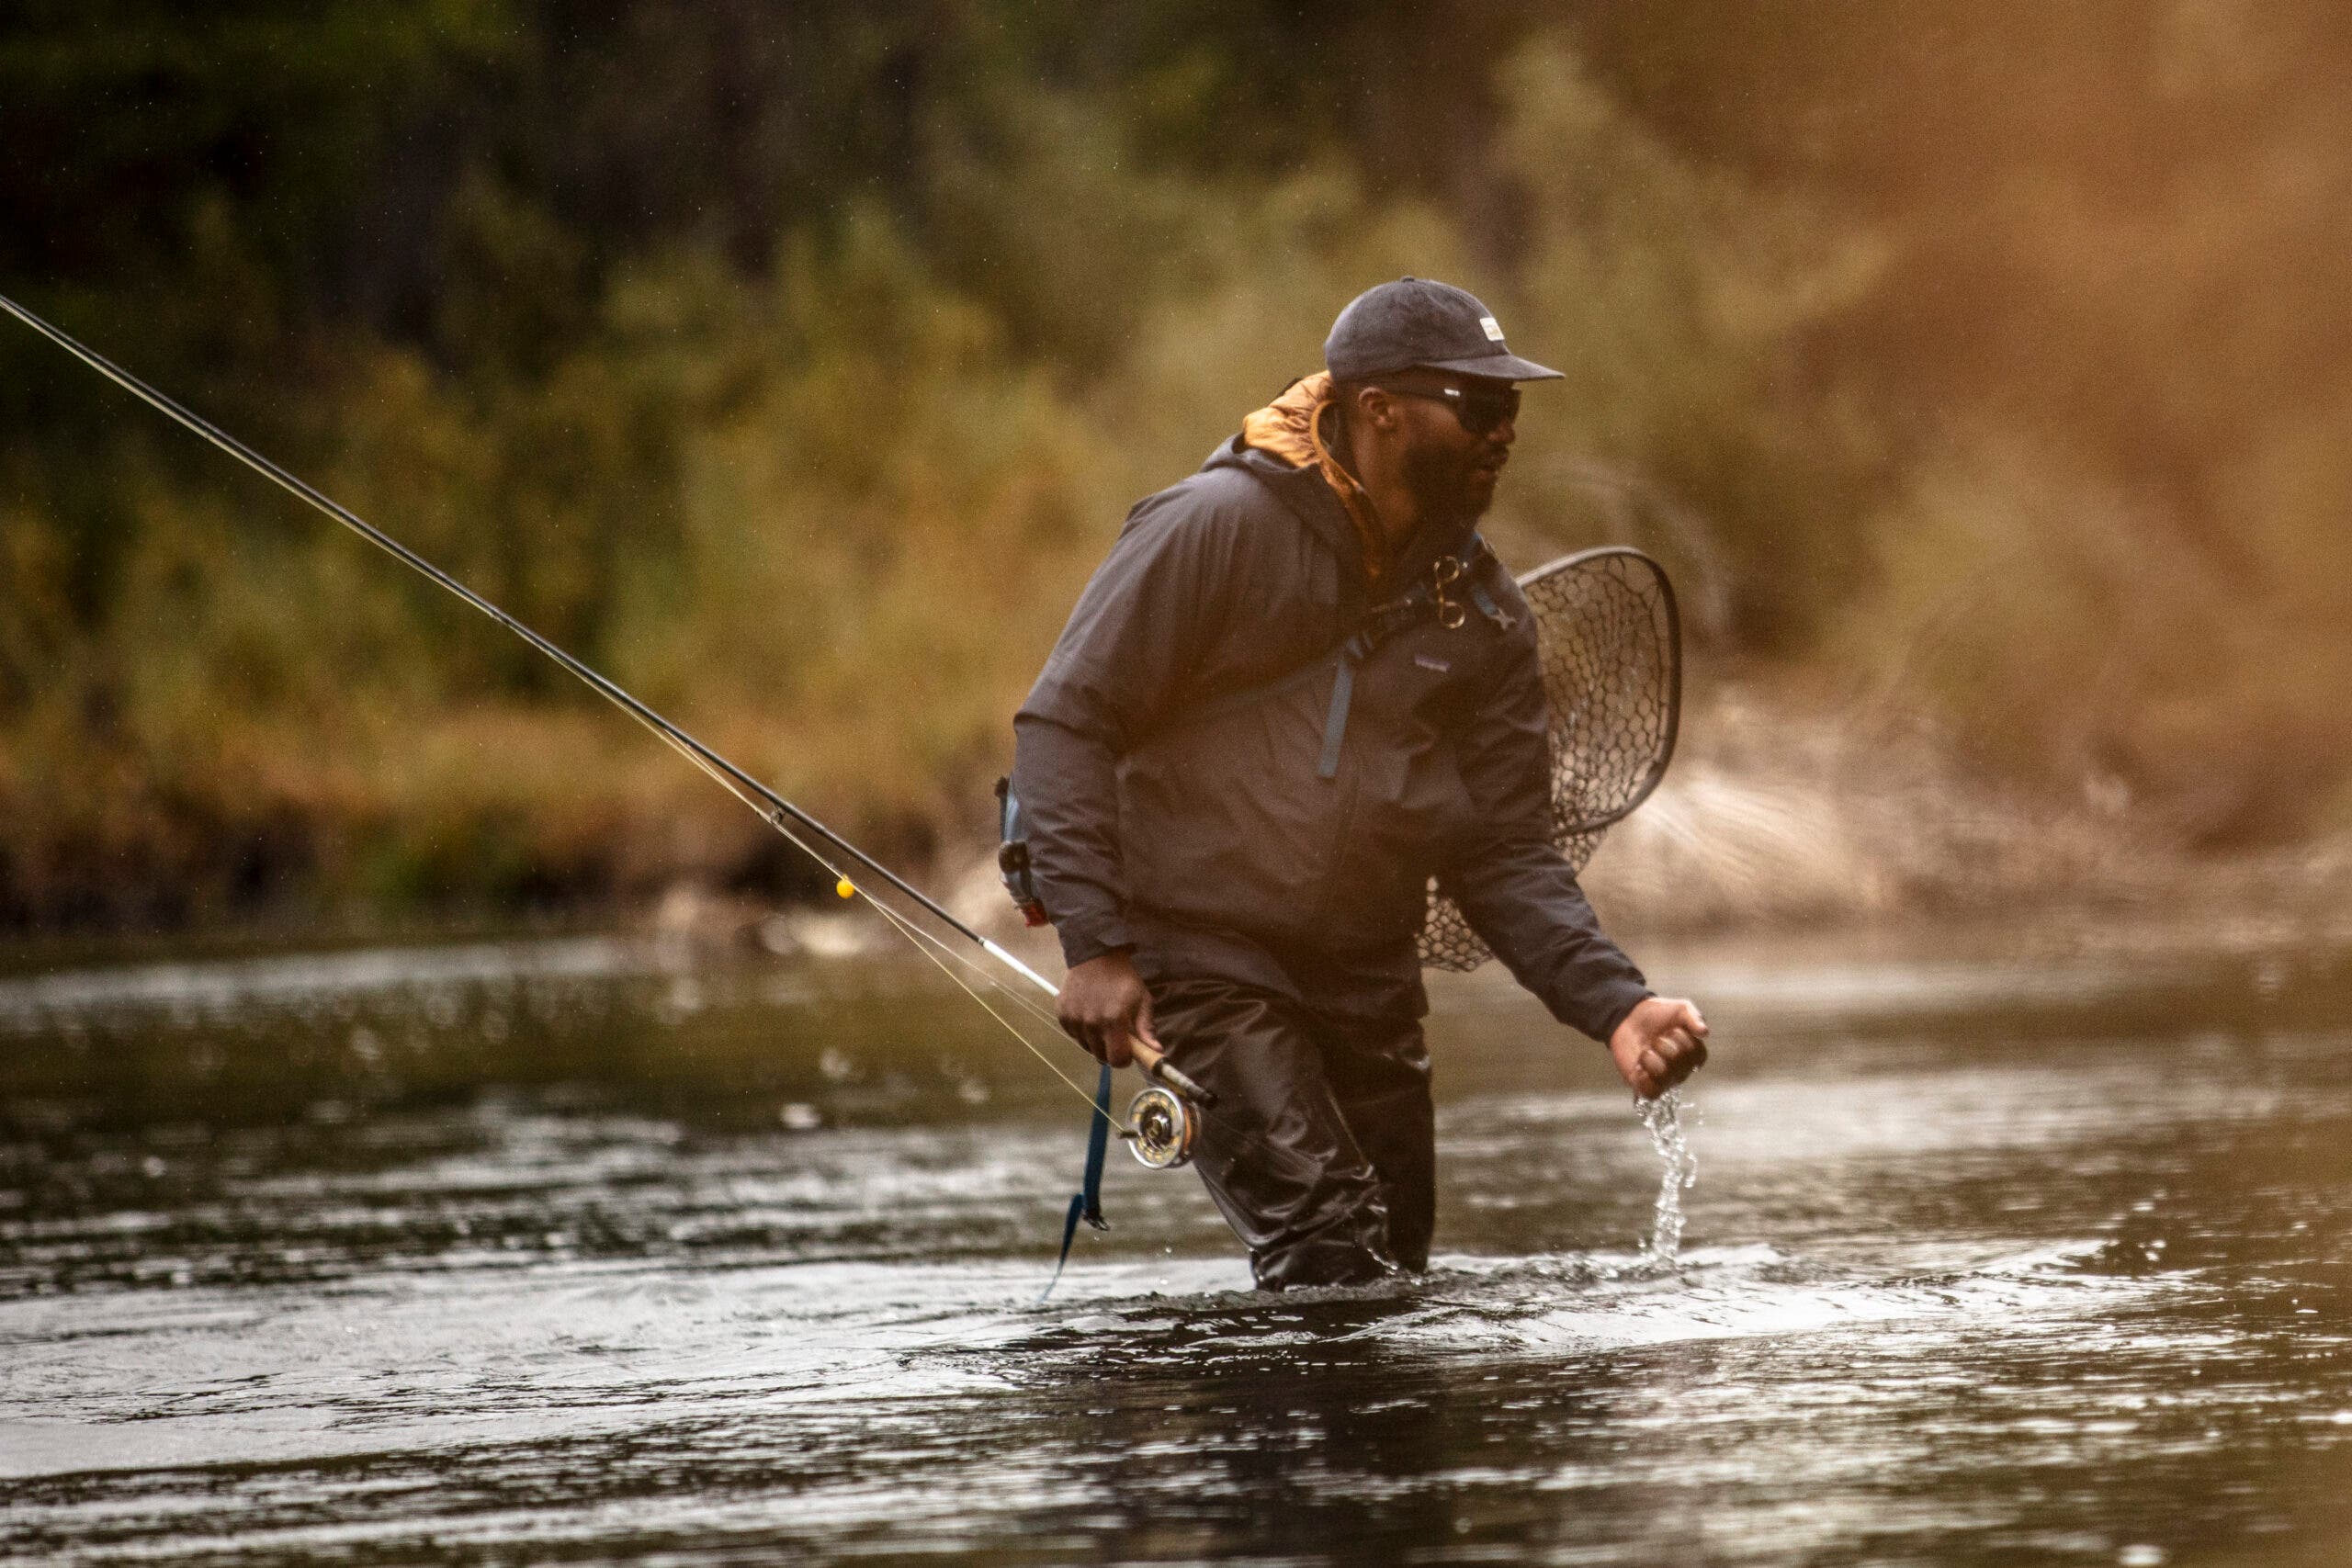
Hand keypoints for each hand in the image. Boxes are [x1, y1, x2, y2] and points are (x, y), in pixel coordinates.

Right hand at [1057, 950, 1163, 1068]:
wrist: (1096, 956)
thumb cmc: (1124, 979)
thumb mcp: (1142, 1001)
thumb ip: (1147, 1029)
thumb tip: (1158, 1052)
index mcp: (1113, 1021)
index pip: (1117, 1059)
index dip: (1124, 1059)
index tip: (1128, 1052)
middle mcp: (1091, 1023)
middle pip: (1101, 1056)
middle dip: (1111, 1051)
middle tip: (1116, 1036)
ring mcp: (1074, 1019)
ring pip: (1086, 1046)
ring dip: (1095, 1042)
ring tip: (1102, 1024)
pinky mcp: (1062, 1014)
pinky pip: (1073, 1035)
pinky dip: (1082, 1032)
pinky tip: (1088, 1017)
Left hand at [1608, 996, 1708, 1098]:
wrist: (1629, 1016)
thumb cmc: (1658, 1015)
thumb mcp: (1681, 1009)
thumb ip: (1694, 1017)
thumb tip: (1704, 1032)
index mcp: (1692, 1054)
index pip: (1698, 1055)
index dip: (1683, 1039)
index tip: (1674, 1029)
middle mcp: (1681, 1070)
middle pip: (1680, 1065)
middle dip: (1665, 1045)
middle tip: (1657, 1037)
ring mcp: (1663, 1079)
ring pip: (1665, 1078)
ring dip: (1651, 1058)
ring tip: (1646, 1050)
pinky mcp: (1644, 1084)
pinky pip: (1651, 1093)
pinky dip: (1644, 1078)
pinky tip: (1639, 1065)